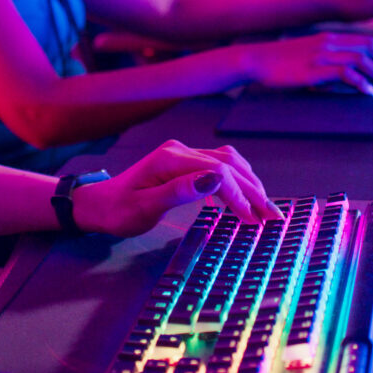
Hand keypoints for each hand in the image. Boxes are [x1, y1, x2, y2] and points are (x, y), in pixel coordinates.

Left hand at [74, 140, 280, 235]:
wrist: (98, 204)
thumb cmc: (118, 211)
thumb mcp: (145, 208)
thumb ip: (180, 192)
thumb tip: (216, 180)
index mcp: (170, 160)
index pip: (218, 172)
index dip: (239, 196)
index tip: (253, 221)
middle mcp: (180, 151)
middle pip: (228, 164)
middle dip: (253, 190)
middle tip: (273, 217)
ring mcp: (183, 154)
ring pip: (228, 162)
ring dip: (249, 183)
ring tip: (264, 208)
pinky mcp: (184, 162)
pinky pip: (219, 165)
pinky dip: (237, 180)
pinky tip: (244, 197)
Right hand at [247, 32, 372, 95]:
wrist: (257, 60)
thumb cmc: (282, 62)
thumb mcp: (311, 57)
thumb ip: (332, 62)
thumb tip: (353, 77)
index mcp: (331, 37)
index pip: (368, 42)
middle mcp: (331, 42)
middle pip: (371, 49)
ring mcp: (323, 54)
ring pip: (362, 61)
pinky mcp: (315, 69)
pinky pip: (345, 74)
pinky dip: (361, 83)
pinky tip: (370, 93)